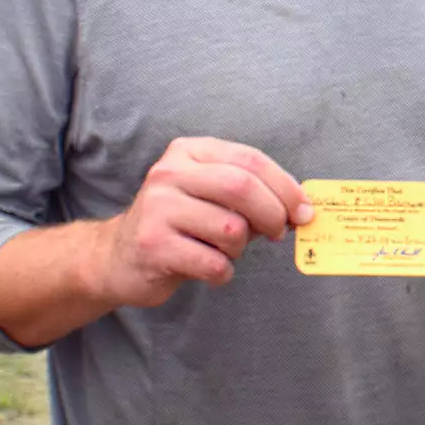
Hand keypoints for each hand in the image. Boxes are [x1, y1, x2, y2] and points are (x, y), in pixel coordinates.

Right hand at [93, 138, 313, 307]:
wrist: (119, 257)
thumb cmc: (180, 225)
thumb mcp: (210, 195)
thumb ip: (250, 194)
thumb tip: (301, 209)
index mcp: (189, 151)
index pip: (250, 160)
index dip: (285, 187)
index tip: (304, 211)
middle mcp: (169, 174)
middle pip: (242, 187)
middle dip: (273, 214)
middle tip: (278, 233)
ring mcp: (158, 208)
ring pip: (231, 229)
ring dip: (240, 248)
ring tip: (223, 250)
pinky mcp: (153, 245)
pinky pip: (214, 263)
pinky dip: (223, 272)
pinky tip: (208, 268)